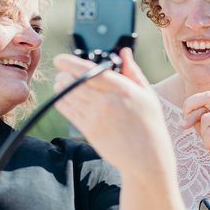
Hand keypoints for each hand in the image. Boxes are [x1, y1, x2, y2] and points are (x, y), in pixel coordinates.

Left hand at [53, 48, 173, 175]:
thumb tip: (124, 52)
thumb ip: (133, 71)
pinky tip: (64, 99)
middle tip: (64, 73)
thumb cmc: (150, 123)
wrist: (147, 158)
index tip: (60, 59)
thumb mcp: (147, 94)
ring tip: (62, 84)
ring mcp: (95, 117)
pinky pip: (68, 112)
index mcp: (121, 88)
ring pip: (67, 96)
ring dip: (61, 88)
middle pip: (73, 82)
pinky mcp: (89, 130)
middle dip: (64, 75)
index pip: (88, 71)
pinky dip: (62, 102)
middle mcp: (106, 101)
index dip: (69, 63)